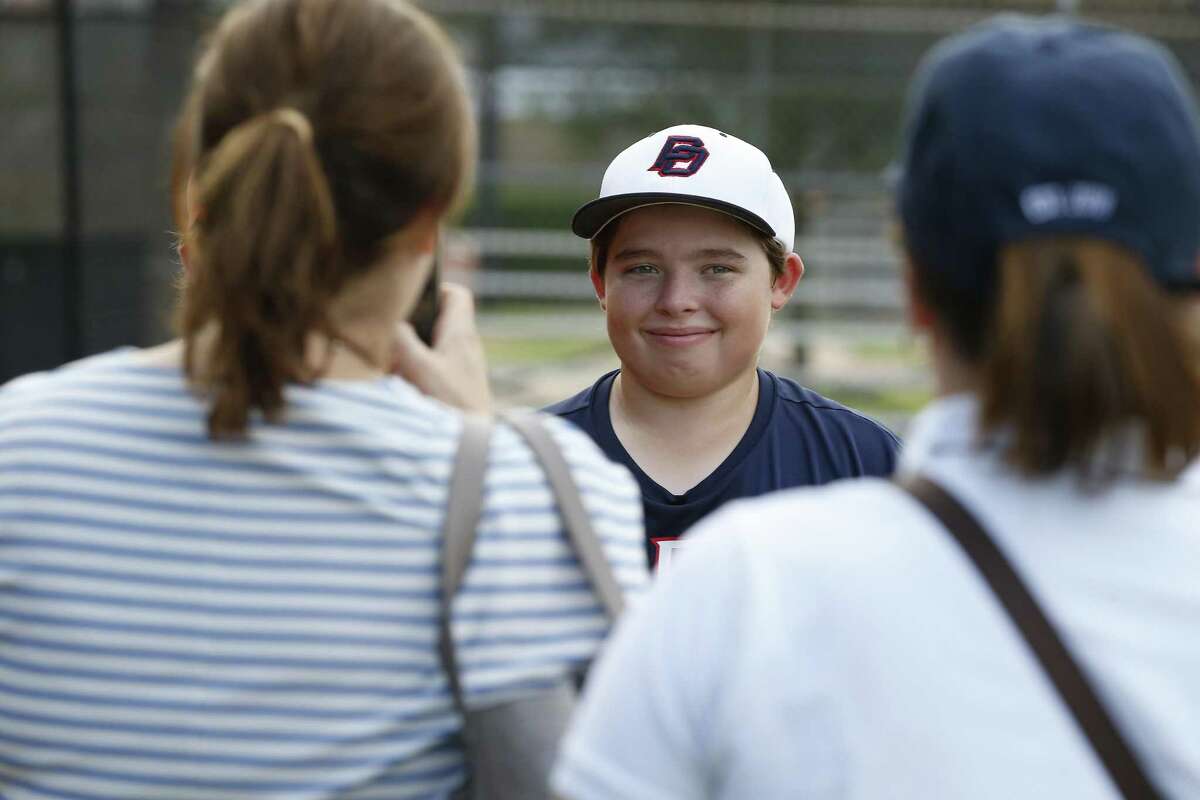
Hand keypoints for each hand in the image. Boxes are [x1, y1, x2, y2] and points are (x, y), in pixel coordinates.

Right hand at [391, 282, 491, 413]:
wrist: (474, 442)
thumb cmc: (452, 404)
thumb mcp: (419, 368)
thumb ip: (402, 340)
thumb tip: (391, 321)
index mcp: (461, 333)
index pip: (457, 294)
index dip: (436, 288)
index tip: (412, 299)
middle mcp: (466, 346)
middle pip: (440, 320)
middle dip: (413, 326)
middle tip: (393, 337)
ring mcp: (464, 366)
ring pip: (434, 345)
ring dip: (412, 352)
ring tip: (395, 366)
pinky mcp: (459, 385)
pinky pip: (435, 368)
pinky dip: (418, 372)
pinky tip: (406, 387)